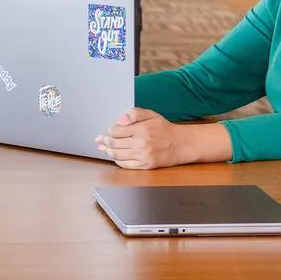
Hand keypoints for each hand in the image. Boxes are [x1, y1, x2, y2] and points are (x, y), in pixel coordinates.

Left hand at [97, 109, 219, 168]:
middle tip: (100, 139)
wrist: (181, 144)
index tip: (109, 130)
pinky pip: (125, 165)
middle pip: (114, 143)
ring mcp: (142, 156)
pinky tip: (114, 156)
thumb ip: (134, 113)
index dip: (110, 130)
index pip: (116, 131)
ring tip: (103, 148)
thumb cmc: (164, 128)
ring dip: (107, 151)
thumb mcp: (151, 114)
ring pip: (117, 155)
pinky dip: (117, 160)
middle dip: (104, 141)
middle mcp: (141, 144)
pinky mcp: (145, 165)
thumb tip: (119, 121)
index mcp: (142, 129)